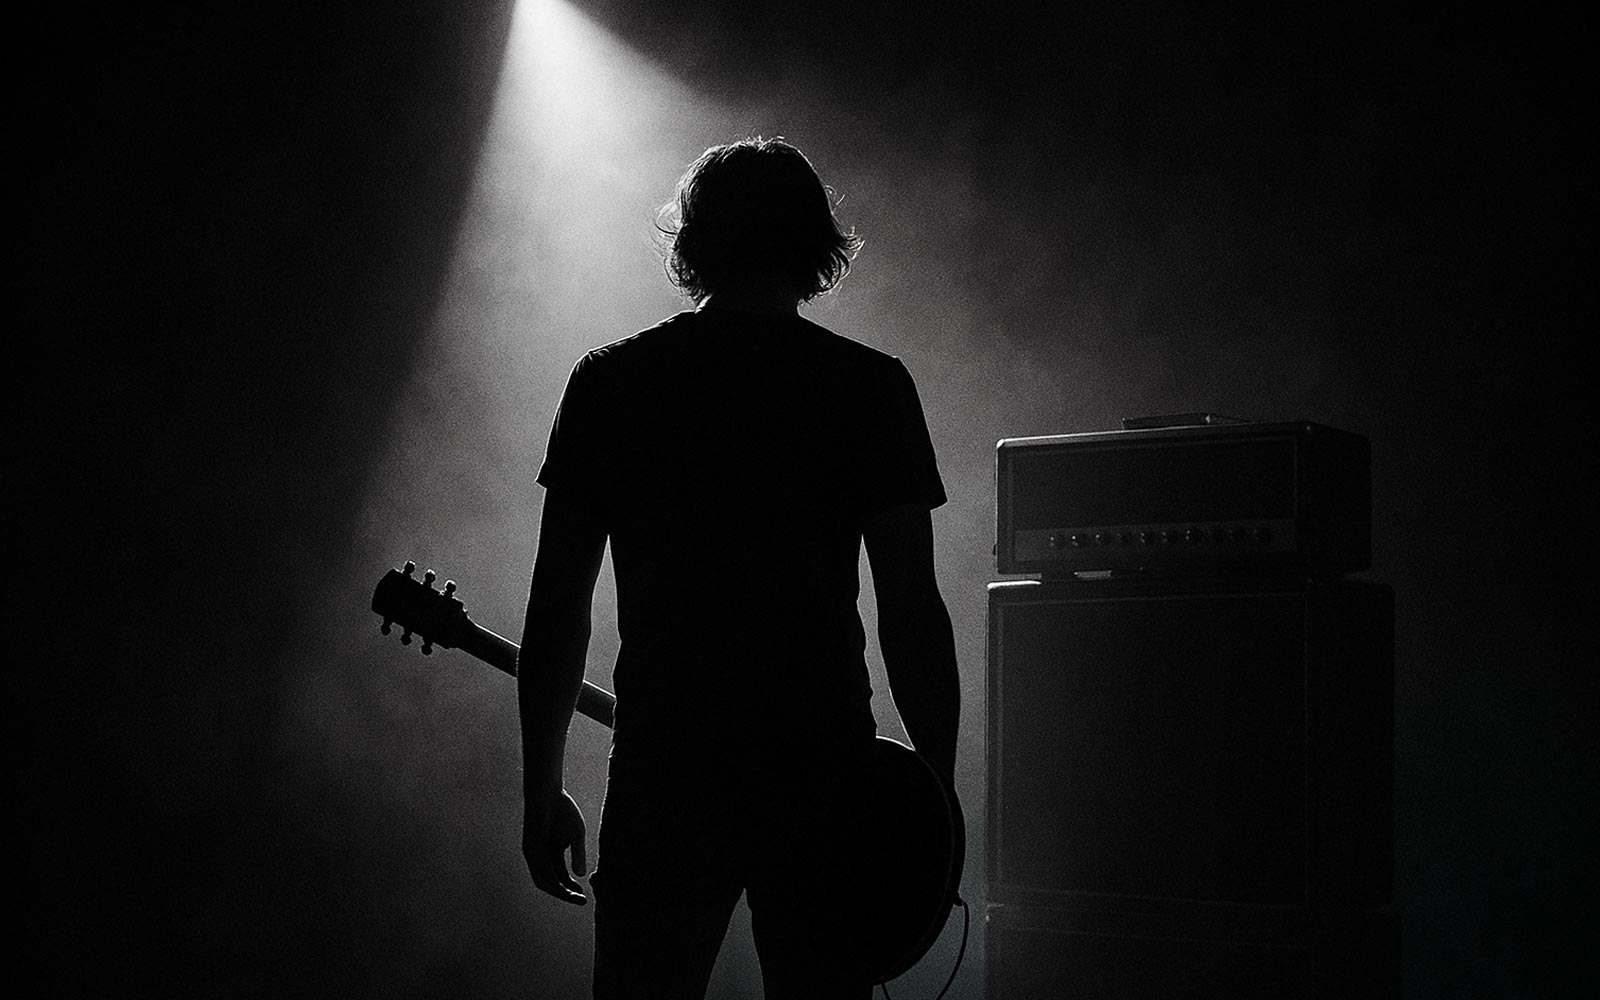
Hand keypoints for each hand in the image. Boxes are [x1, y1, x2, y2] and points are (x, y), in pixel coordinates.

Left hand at [523, 788, 587, 904]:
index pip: (561, 877)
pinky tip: (562, 885)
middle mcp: (541, 858)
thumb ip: (578, 854)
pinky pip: (539, 869)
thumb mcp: (576, 835)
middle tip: (581, 900)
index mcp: (553, 854)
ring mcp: (534, 855)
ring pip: (544, 880)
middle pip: (552, 882)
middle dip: (566, 893)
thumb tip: (581, 876)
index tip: (585, 896)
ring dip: (558, 890)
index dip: (572, 888)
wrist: (547, 794)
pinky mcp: (530, 849)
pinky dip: (550, 879)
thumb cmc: (563, 811)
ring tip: (573, 896)